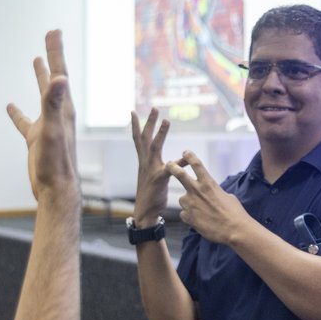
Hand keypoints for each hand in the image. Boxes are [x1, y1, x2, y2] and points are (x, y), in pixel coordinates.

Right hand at [6, 30, 77, 200]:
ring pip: (43, 96)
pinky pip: (26, 121)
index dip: (56, 51)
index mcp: (64, 108)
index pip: (60, 72)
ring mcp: (48, 125)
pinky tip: (10, 106)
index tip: (53, 31)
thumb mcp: (53, 129)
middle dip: (52, 56)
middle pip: (55, 78)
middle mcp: (59, 113)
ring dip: (40, 77)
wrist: (55, 189)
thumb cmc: (56, 161)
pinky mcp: (37, 139)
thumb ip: (55, 103)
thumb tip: (61, 78)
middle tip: (50, 37)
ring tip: (36, 61)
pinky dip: (18, 113)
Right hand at [130, 108, 171, 223]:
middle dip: (149, 122)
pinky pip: (171, 168)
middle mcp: (145, 162)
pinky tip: (187, 157)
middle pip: (145, 137)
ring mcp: (151, 169)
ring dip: (160, 133)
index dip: (136, 125)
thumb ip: (157, 166)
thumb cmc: (150, 194)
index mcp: (143, 161)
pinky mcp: (159, 178)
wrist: (145, 212)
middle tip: (154, 107)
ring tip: (167, 120)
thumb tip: (165, 161)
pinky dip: (179, 162)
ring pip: (154, 146)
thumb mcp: (152, 176)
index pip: (138, 139)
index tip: (133, 111)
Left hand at [166, 150, 246, 244]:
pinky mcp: (187, 217)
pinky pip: (184, 214)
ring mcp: (190, 204)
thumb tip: (213, 193)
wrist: (234, 230)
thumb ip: (215, 192)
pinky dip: (190, 216)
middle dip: (172, 167)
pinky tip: (200, 220)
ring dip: (188, 203)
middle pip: (179, 174)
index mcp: (208, 183)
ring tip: (202, 212)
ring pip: (182, 199)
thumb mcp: (227, 196)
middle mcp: (197, 191)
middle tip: (168, 164)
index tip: (185, 152)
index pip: (196, 164)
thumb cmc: (234, 213)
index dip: (189, 156)